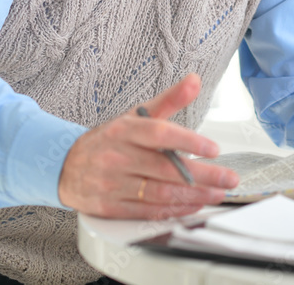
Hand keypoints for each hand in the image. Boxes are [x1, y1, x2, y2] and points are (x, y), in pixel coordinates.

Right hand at [58, 74, 238, 218]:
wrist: (64, 165)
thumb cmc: (109, 140)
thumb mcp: (136, 115)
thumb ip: (169, 99)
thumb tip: (195, 80)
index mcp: (125, 130)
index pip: (160, 134)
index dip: (189, 141)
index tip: (214, 149)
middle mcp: (118, 157)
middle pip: (165, 168)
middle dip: (203, 175)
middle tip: (228, 178)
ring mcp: (113, 184)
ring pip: (159, 193)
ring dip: (193, 196)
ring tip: (217, 193)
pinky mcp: (110, 207)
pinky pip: (147, 212)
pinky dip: (174, 211)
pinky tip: (193, 205)